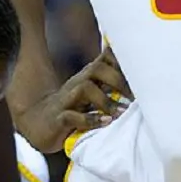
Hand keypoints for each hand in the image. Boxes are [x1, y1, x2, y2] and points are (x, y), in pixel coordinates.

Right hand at [16, 47, 133, 153]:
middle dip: (118, 79)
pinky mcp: (58, 119)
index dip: (121, 58)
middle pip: (97, 68)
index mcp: (88, 76)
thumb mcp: (93, 93)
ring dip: (106, 100)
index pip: (105, 58)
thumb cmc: (73, 107)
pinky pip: (72, 115)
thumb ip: (111, 84)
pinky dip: (90, 119)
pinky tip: (105, 122)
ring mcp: (66, 99)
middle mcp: (78, 83)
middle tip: (135, 95)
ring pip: (85, 88)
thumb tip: (140, 78)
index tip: (141, 68)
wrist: (38, 123)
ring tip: (121, 112)